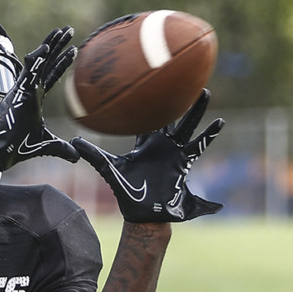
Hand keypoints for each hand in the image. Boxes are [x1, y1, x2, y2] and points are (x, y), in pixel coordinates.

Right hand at [0, 27, 78, 169]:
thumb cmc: (17, 146)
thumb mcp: (46, 145)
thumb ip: (61, 149)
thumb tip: (76, 155)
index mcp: (35, 98)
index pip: (51, 76)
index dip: (62, 63)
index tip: (74, 50)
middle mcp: (30, 89)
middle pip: (47, 62)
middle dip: (58, 45)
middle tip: (69, 30)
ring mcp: (24, 88)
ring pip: (39, 61)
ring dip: (51, 45)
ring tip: (62, 31)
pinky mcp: (20, 91)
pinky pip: (29, 71)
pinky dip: (38, 59)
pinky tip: (47, 48)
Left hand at [72, 90, 224, 221]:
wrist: (143, 213)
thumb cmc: (126, 192)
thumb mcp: (108, 169)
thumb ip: (93, 155)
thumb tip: (73, 141)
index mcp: (144, 143)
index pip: (147, 118)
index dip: (149, 102)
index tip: (152, 82)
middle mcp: (161, 145)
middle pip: (171, 116)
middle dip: (176, 99)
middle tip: (182, 78)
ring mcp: (174, 152)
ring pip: (187, 126)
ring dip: (196, 110)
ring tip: (204, 92)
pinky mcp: (184, 162)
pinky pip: (198, 145)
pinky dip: (208, 135)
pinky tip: (219, 123)